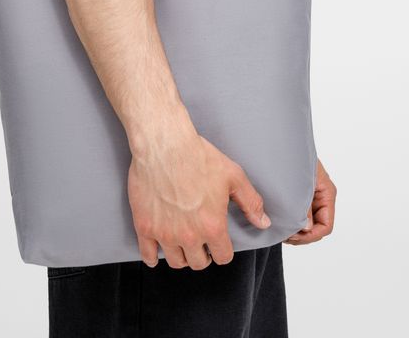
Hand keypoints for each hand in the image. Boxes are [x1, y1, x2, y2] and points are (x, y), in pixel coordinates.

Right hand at [128, 127, 271, 270]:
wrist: (164, 144)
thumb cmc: (198, 156)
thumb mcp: (233, 176)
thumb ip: (250, 202)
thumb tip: (263, 223)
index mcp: (212, 226)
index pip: (223, 257)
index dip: (222, 250)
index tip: (218, 242)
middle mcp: (189, 235)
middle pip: (199, 263)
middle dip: (203, 254)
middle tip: (201, 242)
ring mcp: (165, 233)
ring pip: (176, 262)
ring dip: (182, 255)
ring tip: (182, 243)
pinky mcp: (144, 227)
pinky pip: (148, 256)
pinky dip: (154, 257)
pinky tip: (157, 252)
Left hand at [283, 158, 335, 244]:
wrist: (282, 142)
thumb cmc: (294, 156)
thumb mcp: (301, 183)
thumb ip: (305, 206)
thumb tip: (307, 228)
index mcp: (327, 192)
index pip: (326, 225)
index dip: (311, 235)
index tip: (293, 236)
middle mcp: (322, 196)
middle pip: (318, 227)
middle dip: (302, 235)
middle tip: (284, 235)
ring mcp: (313, 196)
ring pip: (309, 224)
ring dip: (297, 230)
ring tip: (281, 230)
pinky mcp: (302, 196)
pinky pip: (302, 216)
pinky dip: (293, 222)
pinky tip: (282, 222)